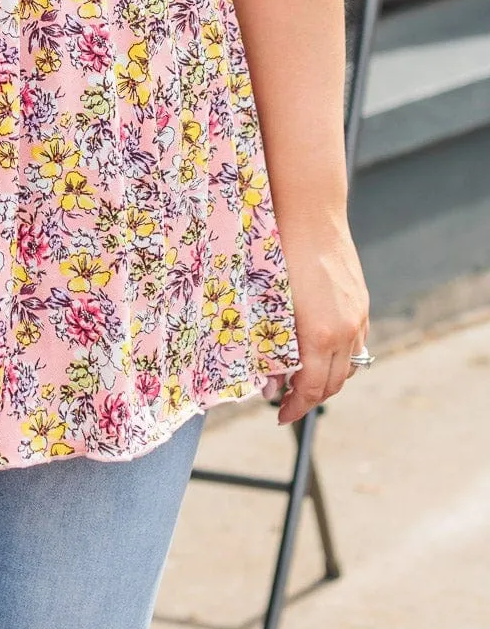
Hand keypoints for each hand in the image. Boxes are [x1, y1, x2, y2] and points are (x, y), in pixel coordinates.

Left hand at [275, 220, 369, 424]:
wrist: (309, 212)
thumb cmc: (278, 252)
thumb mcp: (267, 303)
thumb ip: (271, 345)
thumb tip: (269, 380)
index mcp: (318, 335)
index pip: (311, 389)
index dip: (295, 407)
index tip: (280, 416)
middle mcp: (344, 331)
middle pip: (333, 383)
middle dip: (310, 398)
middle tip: (287, 401)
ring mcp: (357, 316)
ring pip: (350, 366)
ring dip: (329, 379)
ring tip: (304, 379)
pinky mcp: (361, 302)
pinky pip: (357, 342)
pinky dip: (342, 356)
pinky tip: (322, 350)